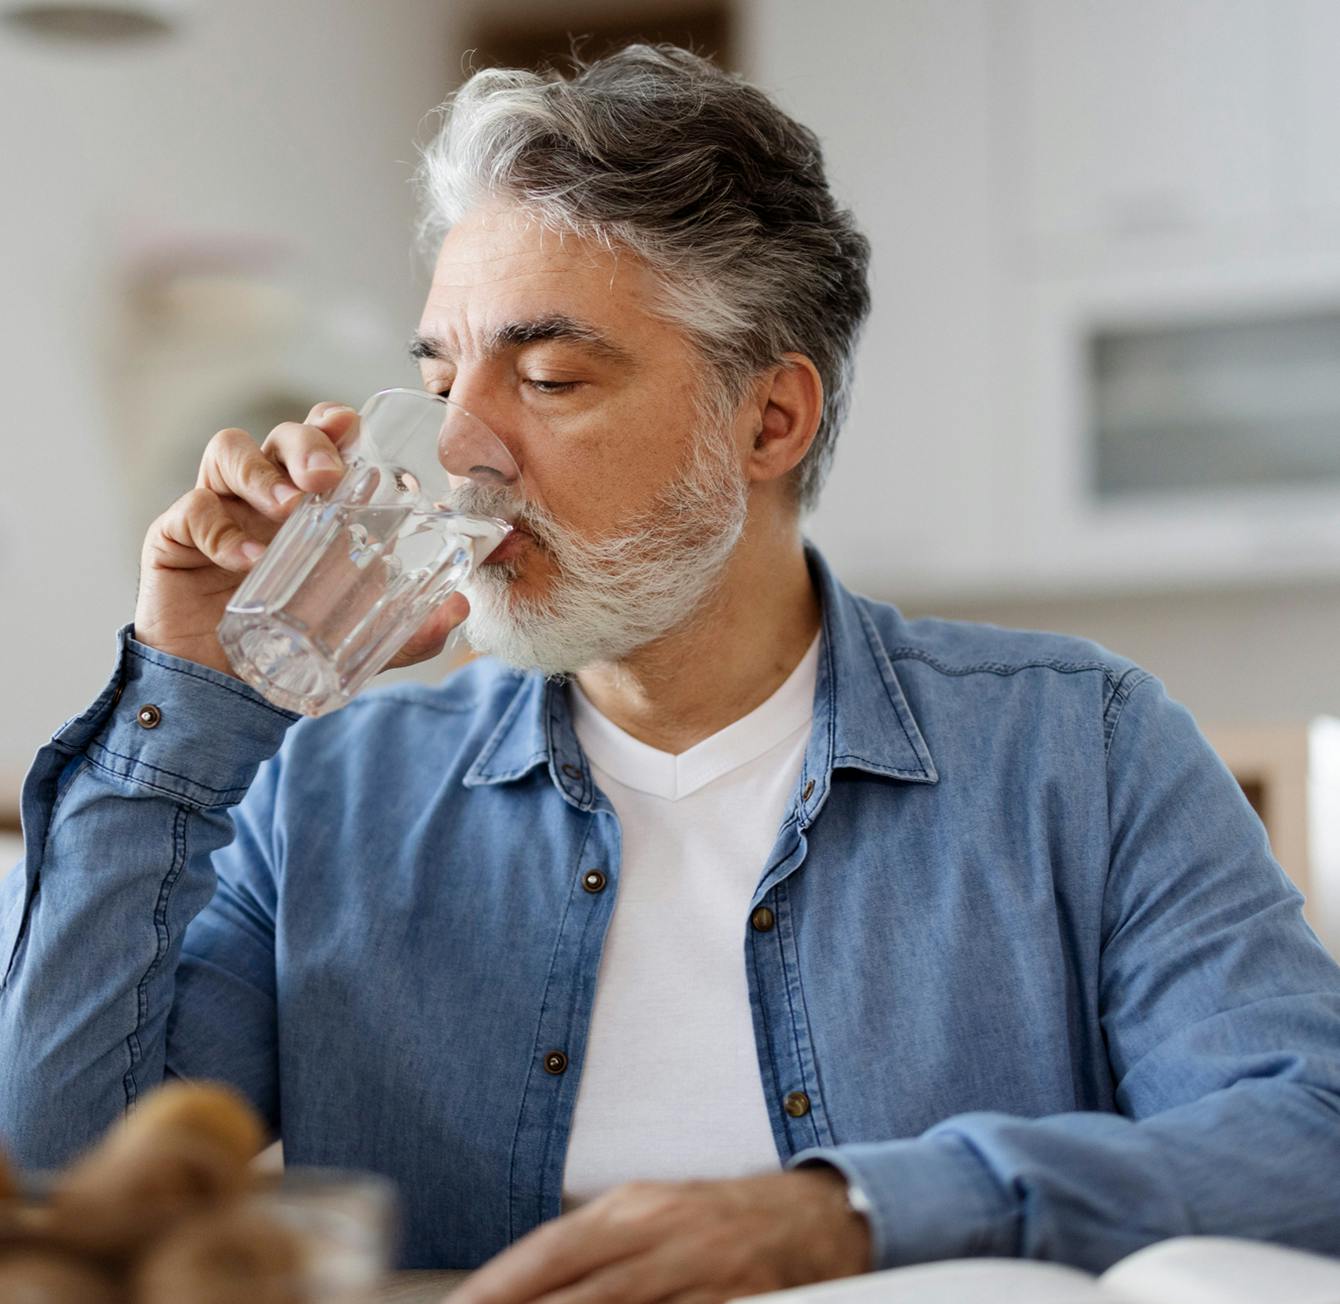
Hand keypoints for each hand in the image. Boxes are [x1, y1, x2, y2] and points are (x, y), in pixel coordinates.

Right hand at [132, 401, 468, 677]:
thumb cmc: (295, 645)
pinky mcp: (175, 537)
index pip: (323, 441)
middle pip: (282, 436)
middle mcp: (265, 495)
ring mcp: (219, 510)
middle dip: (307, 443)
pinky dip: (220, 530)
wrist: (229, 691)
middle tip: (328, 477)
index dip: (335, 426)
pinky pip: (192, 512)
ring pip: (229, 452)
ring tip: (288, 510)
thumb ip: (414, 628)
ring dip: (260, 473)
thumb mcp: (364, 637)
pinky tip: (247, 560)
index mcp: (311, 503)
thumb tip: (464, 607)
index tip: (353, 430)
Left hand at [450, 1169, 871, 1303]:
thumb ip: (589, 1251)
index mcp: (631, 1207)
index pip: (548, 1250)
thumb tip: (517, 1289)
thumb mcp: (645, 1216)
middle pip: (576, 1293)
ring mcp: (702, 1277)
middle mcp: (662, 1236)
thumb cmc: (711, 1220)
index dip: (497, 1287)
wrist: (809, 1218)